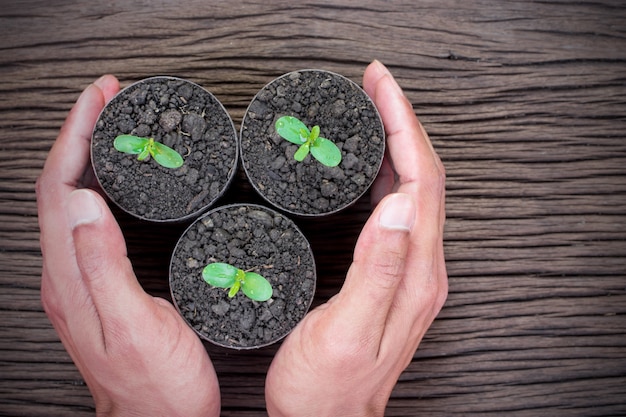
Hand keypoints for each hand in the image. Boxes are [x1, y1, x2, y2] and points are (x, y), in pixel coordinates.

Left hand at [37, 76, 219, 415]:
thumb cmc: (156, 385)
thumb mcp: (134, 326)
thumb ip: (104, 266)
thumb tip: (85, 202)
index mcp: (70, 278)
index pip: (59, 187)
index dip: (76, 135)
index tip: (100, 98)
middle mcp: (66, 275)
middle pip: (59, 185)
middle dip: (79, 131)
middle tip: (108, 97)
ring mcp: (79, 280)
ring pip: (71, 199)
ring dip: (86, 152)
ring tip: (110, 123)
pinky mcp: (97, 284)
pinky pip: (88, 219)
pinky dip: (99, 183)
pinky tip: (117, 179)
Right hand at [265, 60, 447, 415]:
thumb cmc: (327, 387)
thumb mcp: (347, 330)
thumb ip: (377, 268)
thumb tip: (396, 203)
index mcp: (415, 274)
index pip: (421, 181)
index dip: (404, 127)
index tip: (380, 89)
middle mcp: (423, 270)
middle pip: (426, 177)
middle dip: (404, 122)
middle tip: (376, 86)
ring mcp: (412, 273)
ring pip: (416, 190)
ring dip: (401, 143)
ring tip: (377, 111)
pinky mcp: (395, 277)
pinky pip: (402, 211)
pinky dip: (391, 175)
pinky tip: (375, 168)